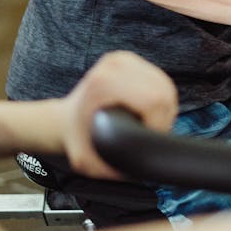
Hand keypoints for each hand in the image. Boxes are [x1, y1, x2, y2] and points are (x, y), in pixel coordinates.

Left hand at [60, 52, 177, 177]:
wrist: (65, 119)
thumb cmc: (77, 139)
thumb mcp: (86, 162)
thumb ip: (109, 171)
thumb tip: (137, 172)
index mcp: (103, 83)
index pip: (153, 100)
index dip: (158, 124)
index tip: (149, 137)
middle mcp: (113, 65)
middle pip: (162, 92)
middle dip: (163, 117)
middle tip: (152, 132)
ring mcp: (122, 58)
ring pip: (164, 84)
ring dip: (164, 107)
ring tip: (151, 123)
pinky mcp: (130, 58)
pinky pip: (160, 78)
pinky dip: (161, 96)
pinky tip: (151, 109)